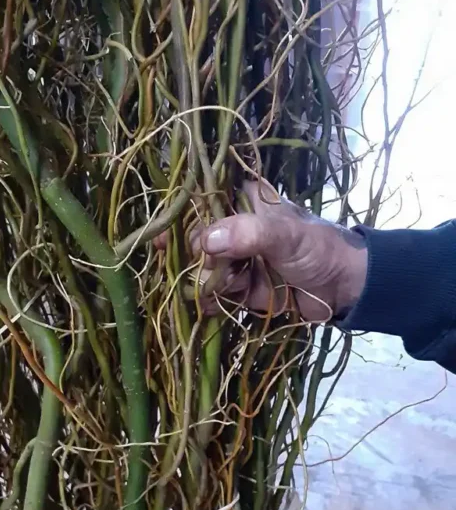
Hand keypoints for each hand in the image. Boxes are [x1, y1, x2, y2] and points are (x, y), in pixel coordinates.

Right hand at [189, 183, 367, 321]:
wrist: (345, 288)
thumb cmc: (319, 249)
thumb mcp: (286, 234)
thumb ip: (247, 234)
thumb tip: (205, 242)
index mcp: (243, 202)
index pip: (200, 203)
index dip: (179, 220)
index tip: (165, 240)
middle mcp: (234, 229)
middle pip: (195, 242)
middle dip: (197, 260)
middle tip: (216, 270)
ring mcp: (236, 260)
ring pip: (202, 271)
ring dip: (208, 283)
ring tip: (234, 287)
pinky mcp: (240, 288)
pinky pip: (213, 295)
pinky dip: (211, 303)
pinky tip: (215, 306)